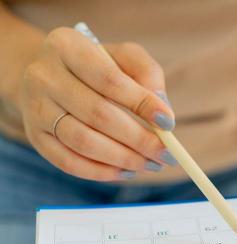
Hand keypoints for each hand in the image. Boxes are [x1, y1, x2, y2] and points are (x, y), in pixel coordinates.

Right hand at [18, 27, 175, 180]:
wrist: (49, 76)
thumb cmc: (97, 65)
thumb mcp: (123, 56)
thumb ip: (147, 73)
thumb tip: (162, 110)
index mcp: (66, 46)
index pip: (109, 80)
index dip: (141, 103)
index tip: (168, 123)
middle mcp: (43, 76)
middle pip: (97, 115)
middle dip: (139, 139)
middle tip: (166, 154)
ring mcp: (35, 108)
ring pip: (83, 142)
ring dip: (123, 159)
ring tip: (150, 164)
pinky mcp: (35, 136)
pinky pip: (68, 162)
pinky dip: (101, 172)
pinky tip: (126, 171)